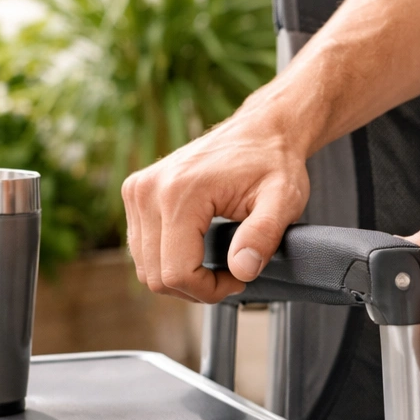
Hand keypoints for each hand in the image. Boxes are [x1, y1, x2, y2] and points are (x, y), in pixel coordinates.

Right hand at [121, 109, 309, 302]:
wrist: (260, 130)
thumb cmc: (273, 162)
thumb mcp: (282, 200)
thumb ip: (263, 235)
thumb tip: (242, 270)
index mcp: (179, 192)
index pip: (177, 272)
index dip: (209, 290)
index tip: (238, 280)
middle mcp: (148, 190)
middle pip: (157, 275)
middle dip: (196, 287)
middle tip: (231, 275)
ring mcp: (137, 191)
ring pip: (146, 268)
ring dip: (181, 277)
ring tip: (217, 264)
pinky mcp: (136, 194)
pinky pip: (142, 250)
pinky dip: (168, 261)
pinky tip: (198, 252)